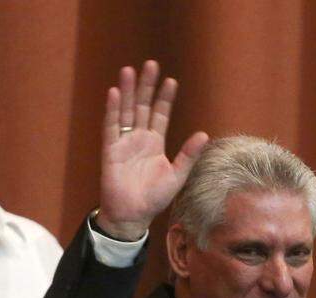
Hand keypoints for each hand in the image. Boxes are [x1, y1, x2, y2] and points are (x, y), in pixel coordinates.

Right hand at [98, 60, 208, 239]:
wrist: (133, 215)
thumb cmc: (154, 198)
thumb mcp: (177, 175)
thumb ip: (188, 155)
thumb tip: (204, 134)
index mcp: (155, 143)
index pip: (161, 114)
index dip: (166, 98)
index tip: (172, 80)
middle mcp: (139, 138)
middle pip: (143, 106)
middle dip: (147, 86)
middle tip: (151, 64)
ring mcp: (124, 142)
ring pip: (126, 111)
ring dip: (128, 91)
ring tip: (130, 70)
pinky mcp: (111, 150)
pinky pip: (111, 126)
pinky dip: (113, 110)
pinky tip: (115, 93)